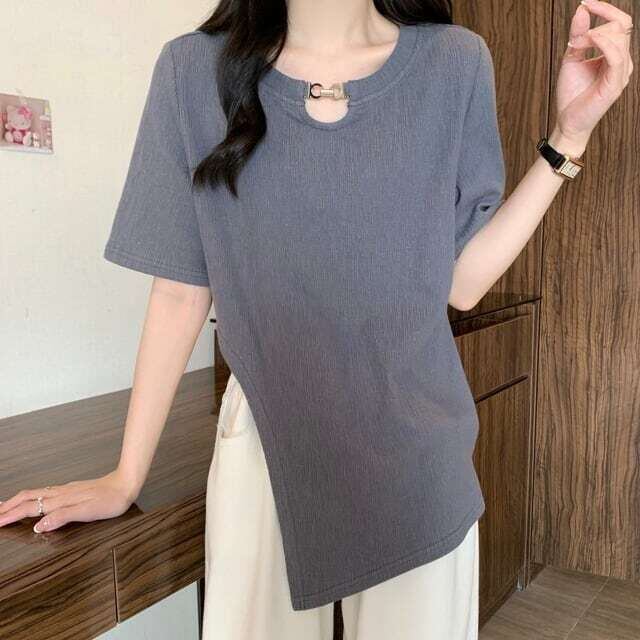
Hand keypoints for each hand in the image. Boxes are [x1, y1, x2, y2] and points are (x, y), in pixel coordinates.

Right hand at [0, 469, 137, 532]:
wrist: (126, 484)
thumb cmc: (111, 500)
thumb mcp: (88, 511)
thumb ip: (62, 517)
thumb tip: (38, 526)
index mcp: (61, 500)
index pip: (30, 508)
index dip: (12, 515)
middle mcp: (61, 493)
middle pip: (29, 498)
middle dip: (9, 506)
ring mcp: (66, 490)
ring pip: (36, 494)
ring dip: (18, 500)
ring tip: (6, 506)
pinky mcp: (73, 490)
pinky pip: (45, 493)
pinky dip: (32, 497)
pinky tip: (34, 500)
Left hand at [554, 0, 633, 154]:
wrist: (568, 121)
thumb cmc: (571, 94)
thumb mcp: (571, 58)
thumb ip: (577, 35)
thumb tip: (581, 10)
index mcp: (614, 54)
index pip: (620, 22)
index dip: (605, 9)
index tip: (585, 3)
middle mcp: (622, 60)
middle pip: (620, 25)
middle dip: (595, 25)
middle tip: (574, 39)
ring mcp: (621, 71)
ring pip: (619, 36)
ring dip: (595, 33)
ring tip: (577, 44)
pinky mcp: (615, 82)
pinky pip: (615, 54)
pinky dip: (601, 42)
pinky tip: (587, 42)